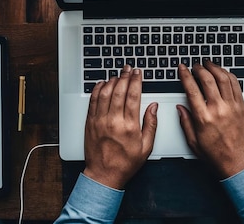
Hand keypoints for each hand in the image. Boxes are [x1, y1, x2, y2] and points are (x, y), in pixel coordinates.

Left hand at [83, 65, 157, 188]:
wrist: (104, 174)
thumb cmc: (125, 163)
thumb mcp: (146, 147)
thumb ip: (151, 124)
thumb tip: (153, 106)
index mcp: (129, 126)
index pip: (133, 96)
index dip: (136, 81)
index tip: (138, 73)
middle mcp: (113, 121)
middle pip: (119, 91)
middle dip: (125, 76)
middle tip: (128, 69)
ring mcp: (99, 121)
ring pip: (105, 93)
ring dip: (112, 81)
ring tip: (118, 74)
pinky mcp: (90, 123)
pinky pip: (93, 101)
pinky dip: (98, 89)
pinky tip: (103, 84)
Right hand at [177, 61, 243, 177]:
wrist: (236, 162)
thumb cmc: (215, 154)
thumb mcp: (193, 141)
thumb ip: (185, 122)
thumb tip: (180, 107)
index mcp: (203, 118)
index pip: (192, 89)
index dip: (185, 75)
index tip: (182, 68)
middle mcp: (218, 109)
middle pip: (208, 79)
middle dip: (199, 68)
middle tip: (195, 65)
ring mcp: (232, 107)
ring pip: (223, 78)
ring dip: (214, 67)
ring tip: (208, 64)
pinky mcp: (241, 107)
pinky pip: (236, 85)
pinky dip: (228, 75)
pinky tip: (223, 72)